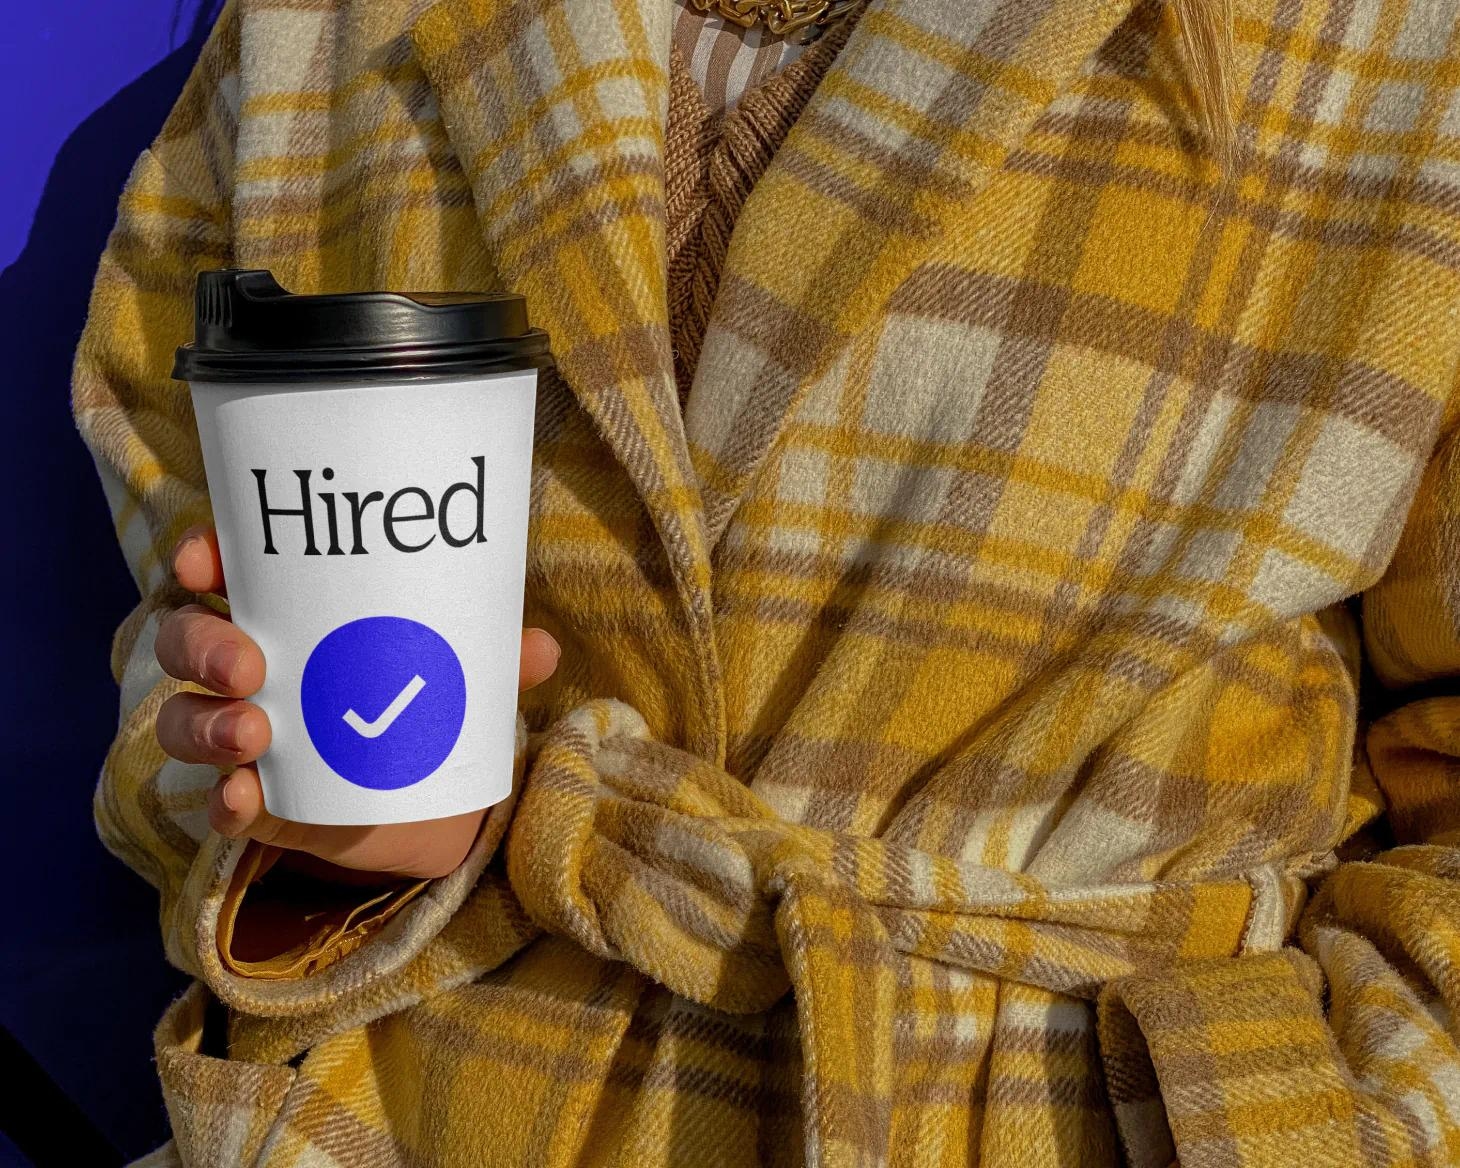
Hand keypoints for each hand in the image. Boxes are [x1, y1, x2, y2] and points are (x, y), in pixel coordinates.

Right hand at [155, 524, 559, 880]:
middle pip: (186, 640)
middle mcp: (248, 669)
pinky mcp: (255, 800)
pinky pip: (218, 800)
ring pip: (184, 719)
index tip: (203, 561)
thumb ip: (492, 657)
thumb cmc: (426, 697)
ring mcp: (243, 735)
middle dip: (204, 644)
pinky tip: (241, 797)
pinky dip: (224, 800)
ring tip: (254, 732)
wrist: (429, 796)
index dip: (202, 557)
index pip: (223, 571)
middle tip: (248, 663)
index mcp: (288, 615)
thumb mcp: (459, 669)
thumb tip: (540, 646)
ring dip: (207, 723)